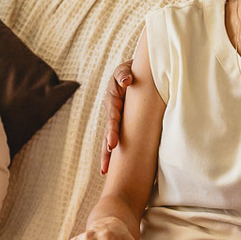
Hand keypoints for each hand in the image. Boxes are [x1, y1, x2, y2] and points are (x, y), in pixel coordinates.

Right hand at [99, 60, 134, 174]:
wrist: (135, 72)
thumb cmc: (131, 71)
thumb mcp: (125, 69)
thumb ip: (124, 74)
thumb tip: (127, 81)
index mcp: (113, 100)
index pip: (112, 117)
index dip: (112, 131)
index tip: (112, 145)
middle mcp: (113, 112)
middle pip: (109, 131)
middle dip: (107, 148)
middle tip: (107, 162)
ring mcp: (117, 119)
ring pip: (110, 138)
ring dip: (107, 154)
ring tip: (105, 171)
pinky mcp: (123, 123)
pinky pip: (119, 139)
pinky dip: (114, 153)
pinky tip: (111, 169)